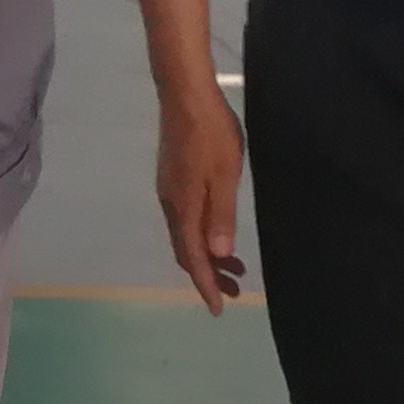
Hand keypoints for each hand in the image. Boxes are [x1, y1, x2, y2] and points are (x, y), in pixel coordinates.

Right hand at [156, 82, 247, 311]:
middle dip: (208, 276)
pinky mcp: (172, 178)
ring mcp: (169, 191)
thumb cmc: (212, 134)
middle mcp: (171, 205)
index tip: (218, 309)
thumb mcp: (225, 175)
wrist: (183, 95)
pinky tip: (216, 230)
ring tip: (233, 267)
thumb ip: (222, 216)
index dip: (206, 285)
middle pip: (186, 252)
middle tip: (234, 291)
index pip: (193, 258)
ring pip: (185, 236)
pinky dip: (201, 236)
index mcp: (184, 208)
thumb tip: (219, 256)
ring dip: (207, 256)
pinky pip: (184, 220)